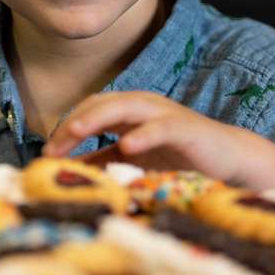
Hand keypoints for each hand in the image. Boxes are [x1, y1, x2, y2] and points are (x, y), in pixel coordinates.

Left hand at [43, 91, 242, 182]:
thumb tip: (68, 170)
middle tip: (53, 147)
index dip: (66, 128)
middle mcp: (142, 105)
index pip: (88, 110)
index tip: (46, 153)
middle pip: (100, 104)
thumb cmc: (178, 157)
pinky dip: (143, 134)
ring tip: (76, 132)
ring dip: (98, 118)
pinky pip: (160, 127)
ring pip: (124, 107)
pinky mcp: (185, 128)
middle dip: (74, 123)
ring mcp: (163, 113)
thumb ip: (104, 160)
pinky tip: (127, 145)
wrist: (227, 157)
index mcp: (128, 110)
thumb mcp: (133, 160)